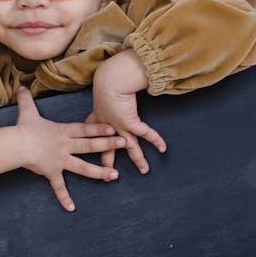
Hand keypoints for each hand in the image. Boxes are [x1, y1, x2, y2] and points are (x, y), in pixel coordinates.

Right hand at [14, 86, 124, 211]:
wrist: (17, 144)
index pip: (84, 129)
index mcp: (62, 132)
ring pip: (83, 167)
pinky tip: (72, 208)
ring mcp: (60, 160)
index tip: (113, 127)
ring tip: (115, 175)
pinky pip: (59, 187)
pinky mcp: (52, 173)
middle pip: (90, 145)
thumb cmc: (23, 128)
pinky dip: (64, 198)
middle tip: (125, 144)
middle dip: (108, 145)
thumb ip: (26, 99)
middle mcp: (65, 146)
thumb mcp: (27, 112)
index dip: (99, 128)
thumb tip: (21, 86)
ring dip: (99, 172)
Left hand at [89, 51, 165, 173]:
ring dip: (138, 159)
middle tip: (108, 177)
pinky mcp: (131, 122)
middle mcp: (107, 127)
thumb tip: (109, 90)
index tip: (92, 156)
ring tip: (145, 170)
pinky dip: (155, 140)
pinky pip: (145, 133)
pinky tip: (163, 148)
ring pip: (130, 147)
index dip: (93, 146)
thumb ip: (106, 93)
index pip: (93, 137)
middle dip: (108, 164)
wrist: (110, 79)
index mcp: (97, 119)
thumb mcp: (102, 90)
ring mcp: (119, 127)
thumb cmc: (107, 80)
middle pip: (108, 149)